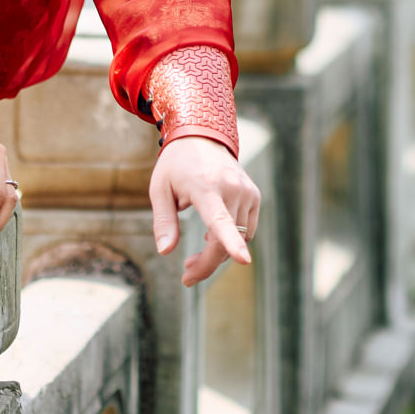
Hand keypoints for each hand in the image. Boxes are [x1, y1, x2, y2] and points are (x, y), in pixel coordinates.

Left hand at [150, 136, 260, 287]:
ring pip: (237, 239)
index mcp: (205, 187)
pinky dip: (231, 239)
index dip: (231, 243)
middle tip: (187, 277)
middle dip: (206, 265)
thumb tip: (165, 252)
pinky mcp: (255, 195)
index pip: (220, 220)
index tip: (244, 260)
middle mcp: (231, 189)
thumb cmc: (176, 165)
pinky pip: (246, 230)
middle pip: (224, 241)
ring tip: (193, 257)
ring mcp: (246, 192)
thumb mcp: (159, 190)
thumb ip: (163, 221)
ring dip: (217, 254)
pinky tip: (211, 235)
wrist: (202, 136)